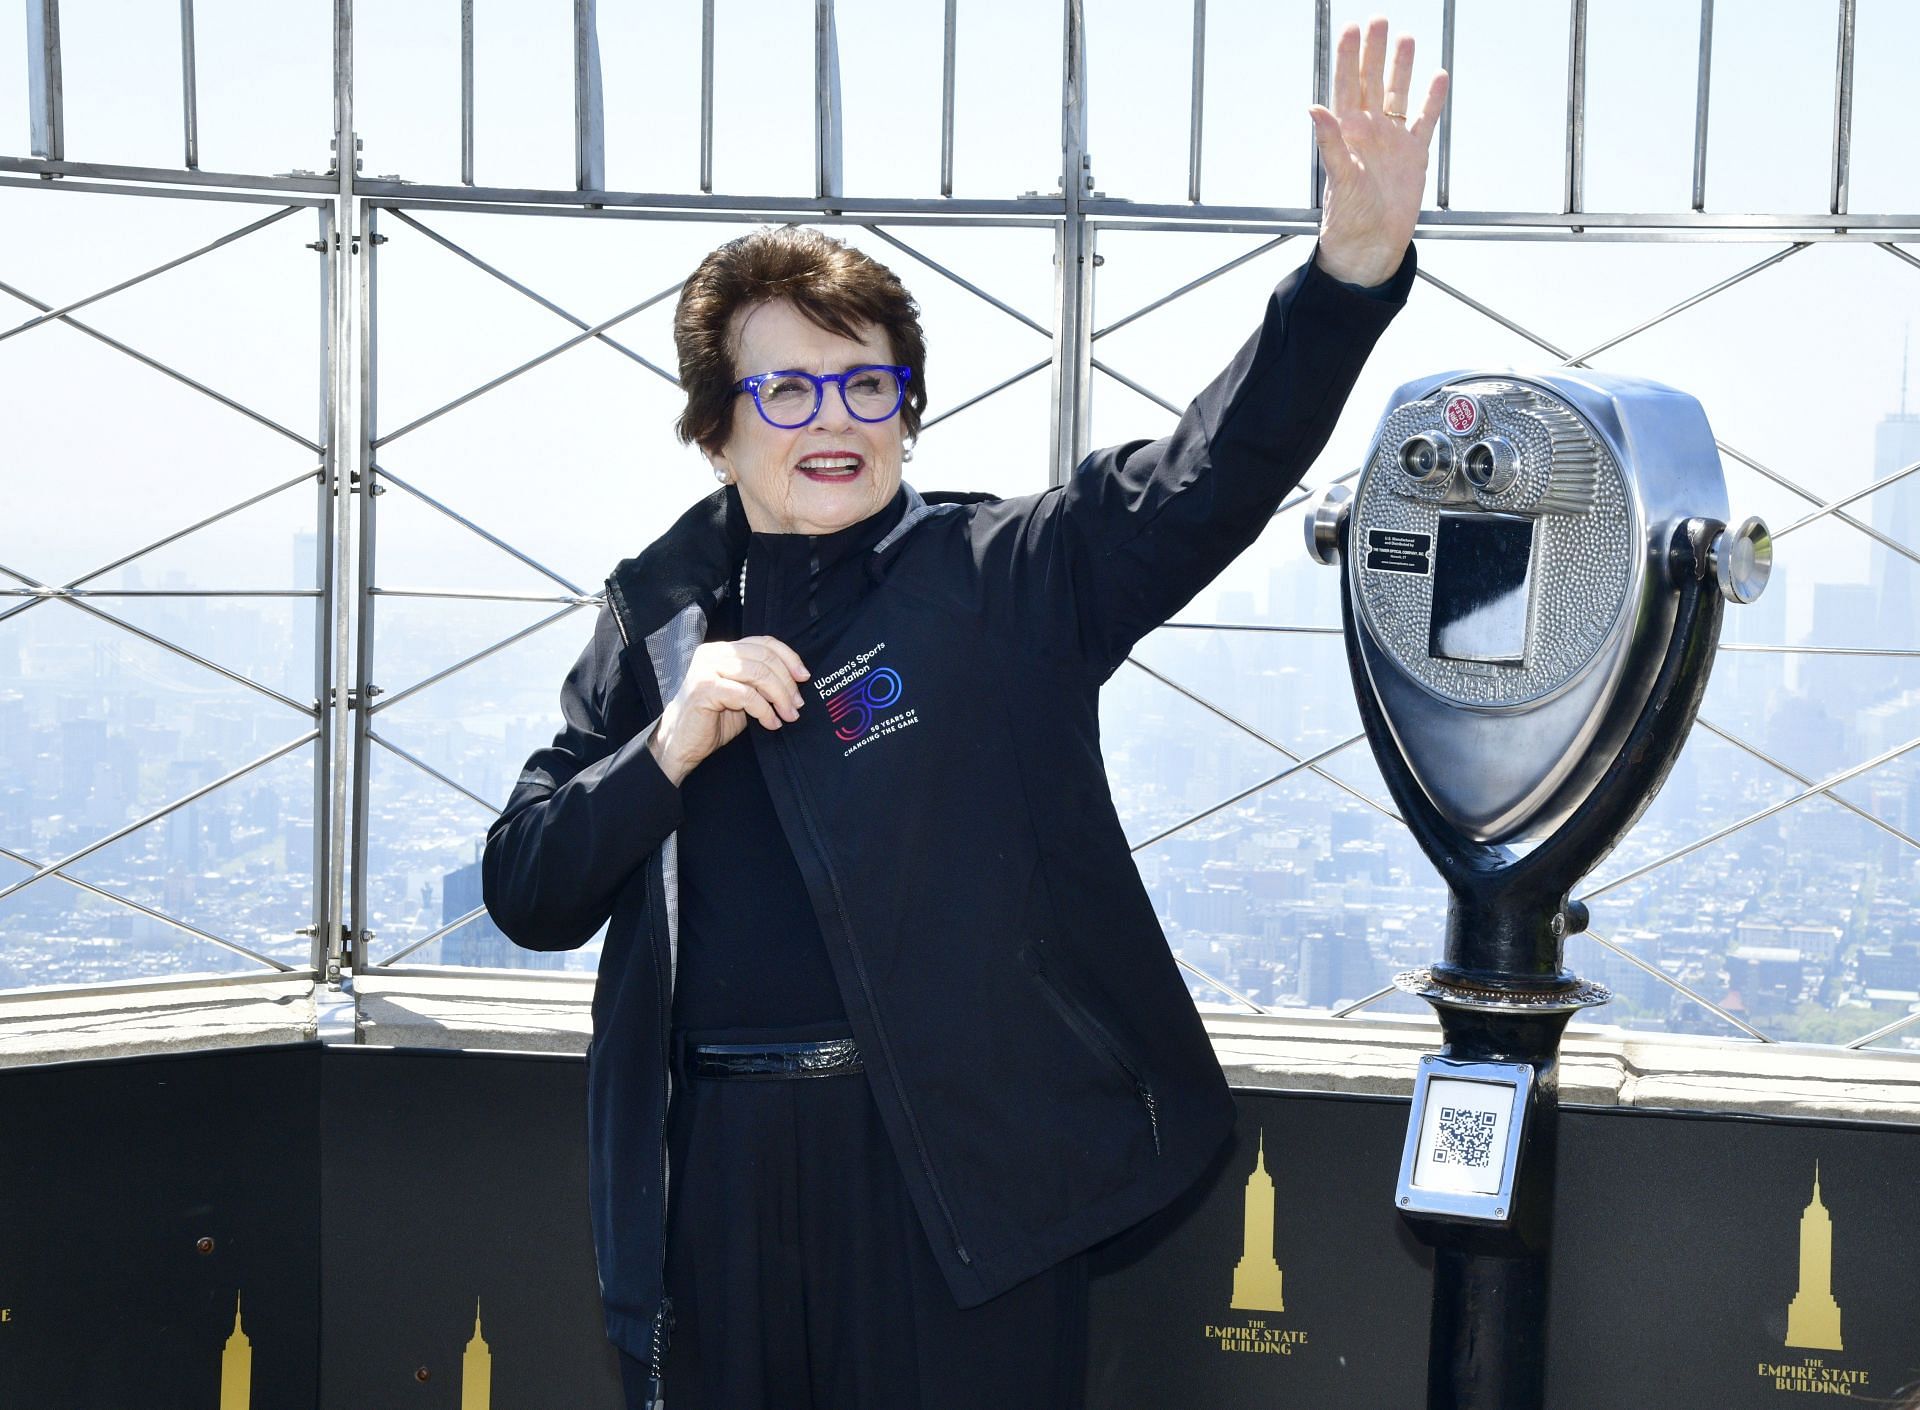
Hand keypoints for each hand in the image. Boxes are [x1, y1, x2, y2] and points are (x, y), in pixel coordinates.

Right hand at [647, 636, 809, 785]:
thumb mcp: (742, 694)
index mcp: (723, 650)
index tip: (804, 677)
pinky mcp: (705, 688)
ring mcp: (707, 669)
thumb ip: (761, 680)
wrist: (682, 743)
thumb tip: (797, 678)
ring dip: (780, 697)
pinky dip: (765, 711)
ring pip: (758, 674)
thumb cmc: (712, 720)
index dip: (789, 658)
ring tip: (788, 715)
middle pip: (764, 658)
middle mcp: (713, 654)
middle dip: (787, 683)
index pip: (764, 643)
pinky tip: (771, 723)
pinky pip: (747, 695)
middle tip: (797, 705)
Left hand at [1309, 18, 1448, 288]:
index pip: (1346, 85)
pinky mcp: (1413, 156)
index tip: (1351, 27)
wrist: (1371, 246)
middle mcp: (1368, 132)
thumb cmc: (1348, 218)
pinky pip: (1424, 120)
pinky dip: (1431, 100)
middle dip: (1373, 51)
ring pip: (1397, 95)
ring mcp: (1391, 141)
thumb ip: (1329, 142)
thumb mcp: (1339, 178)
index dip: (1348, 57)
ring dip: (1400, 68)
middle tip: (1378, 19)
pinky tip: (1437, 77)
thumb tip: (1314, 109)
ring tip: (1405, 38)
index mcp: (1347, 134)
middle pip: (1370, 82)